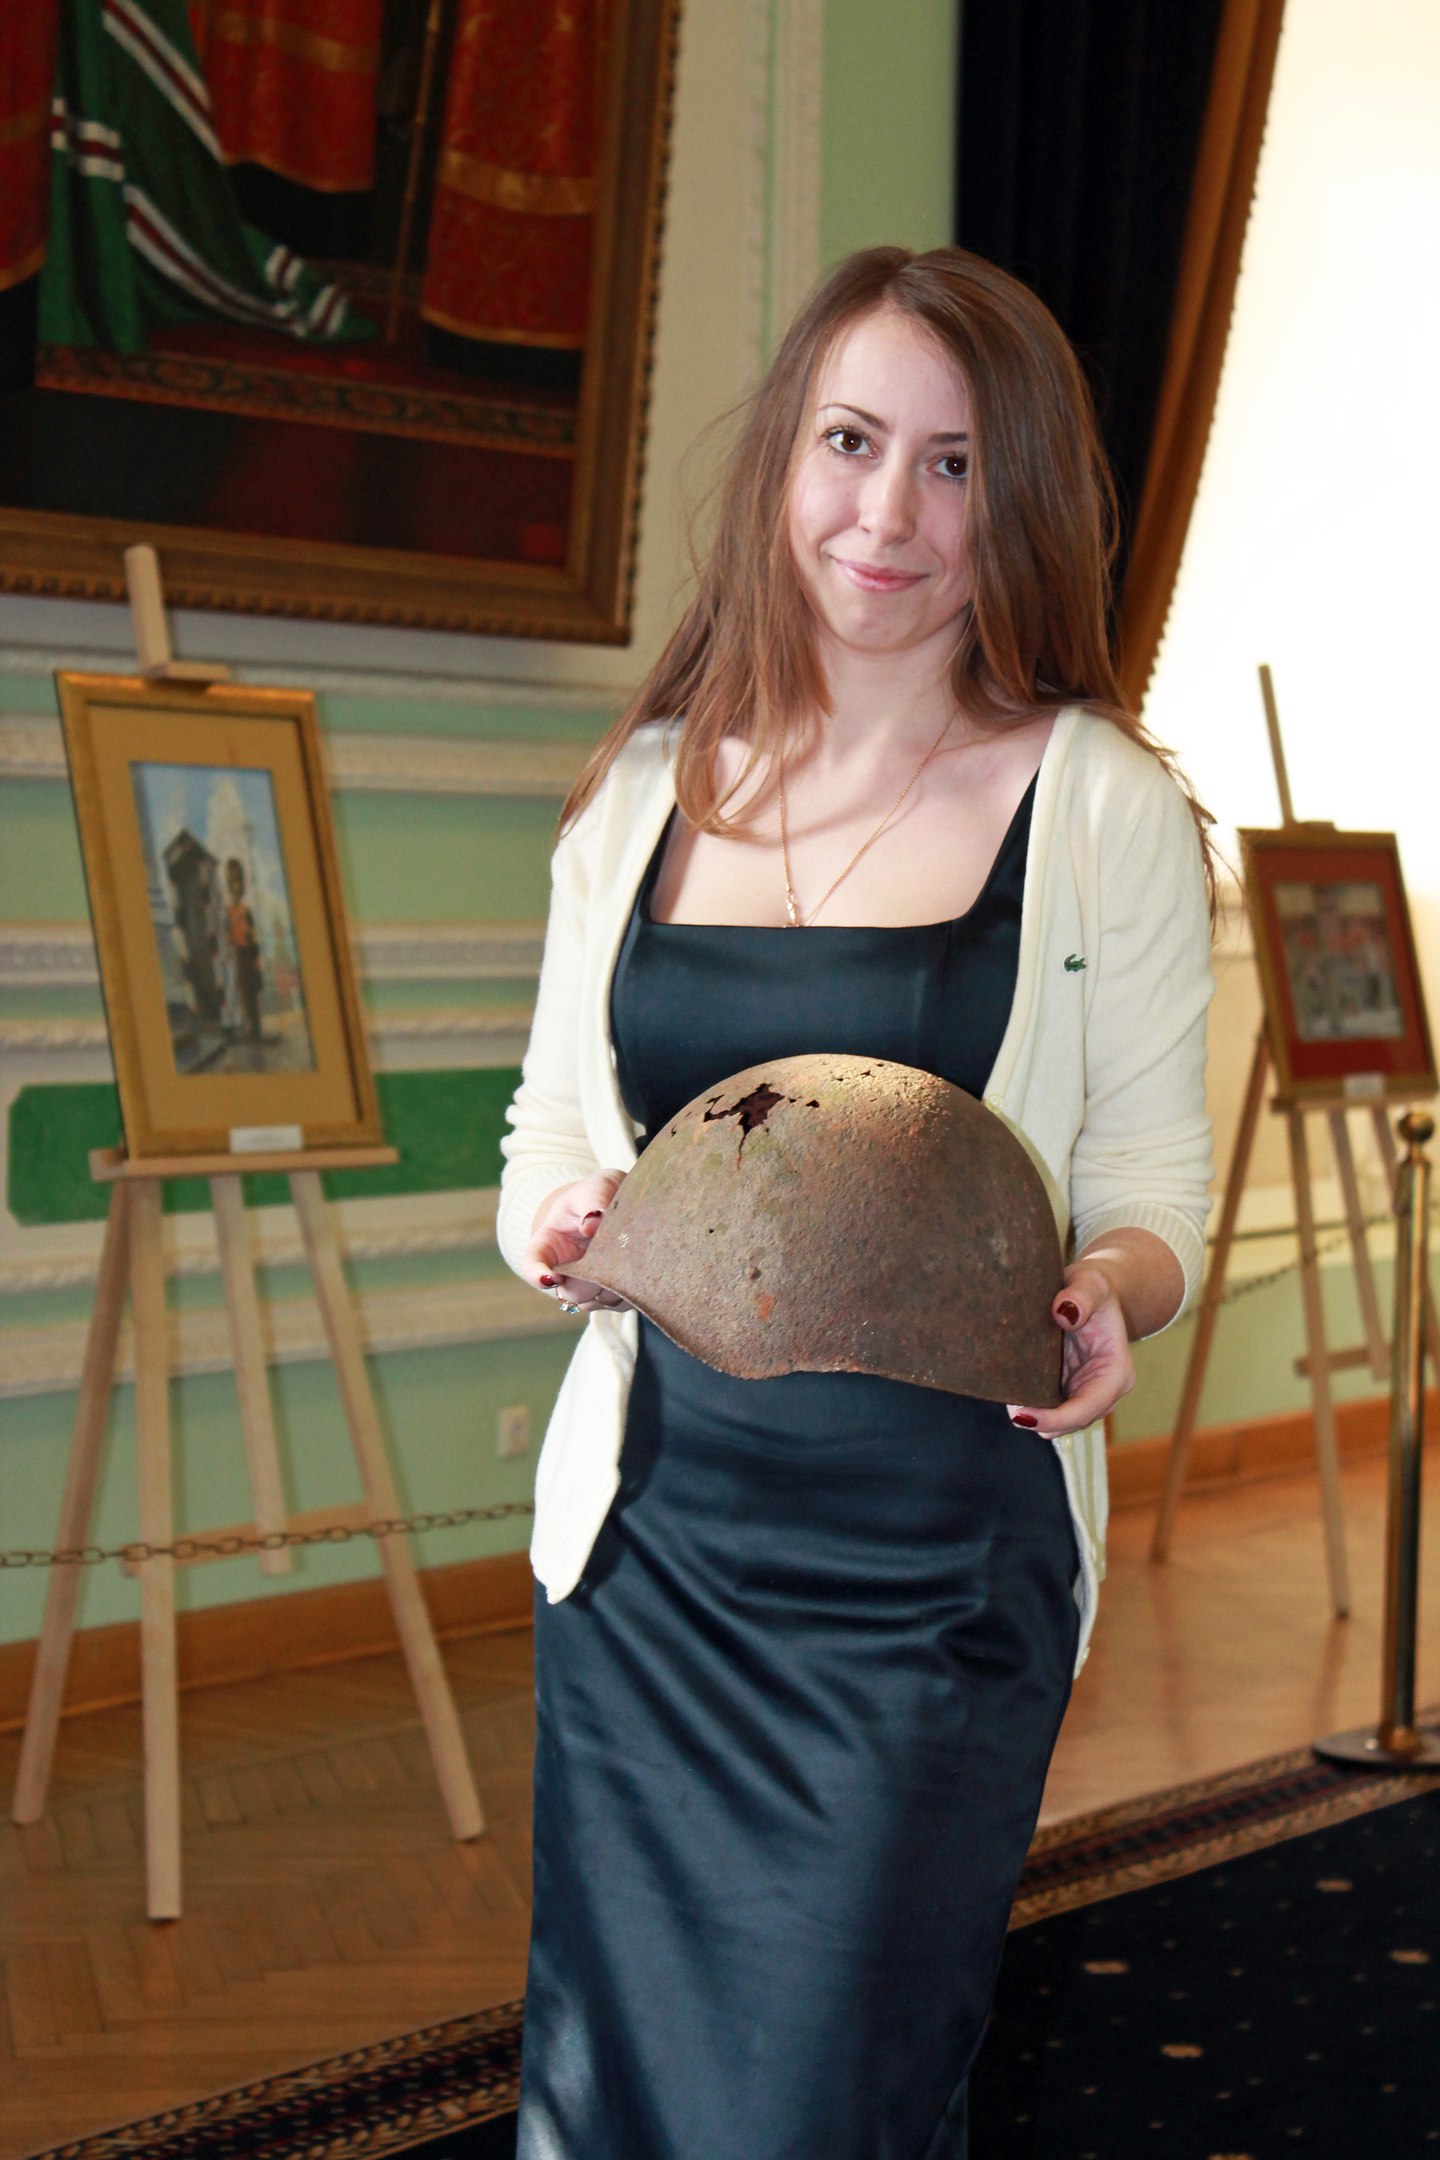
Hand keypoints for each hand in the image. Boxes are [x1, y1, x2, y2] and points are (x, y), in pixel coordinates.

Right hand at [521, 1169, 631, 1312]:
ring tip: (630, 1253)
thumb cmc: (599, 1194)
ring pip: (598, 1301)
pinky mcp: (614, 1296)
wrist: (620, 1206)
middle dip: (591, 1279)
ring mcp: (590, 1288)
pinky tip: (641, 1263)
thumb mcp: (596, 1187)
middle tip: (612, 1255)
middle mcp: (565, 1273)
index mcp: (548, 1245)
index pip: (531, 1266)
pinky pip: (622, 1302)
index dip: (537, 1275)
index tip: (554, 1277)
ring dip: (615, 1283)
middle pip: (571, 1292)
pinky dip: (633, 1288)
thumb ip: (593, 1200)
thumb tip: (592, 1224)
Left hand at [1006, 1261, 1134, 1437]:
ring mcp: (1086, 1393)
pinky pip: (1050, 1408)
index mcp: (1117, 1371)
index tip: (1024, 1416)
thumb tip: (1064, 1314)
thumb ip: (1081, 1295)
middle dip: (1043, 1421)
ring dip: (1036, 1417)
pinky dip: (1033, 1407)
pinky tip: (1012, 1395)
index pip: (1089, 1406)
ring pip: (1061, 1421)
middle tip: (1010, 1410)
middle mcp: (1105, 1389)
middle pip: (1074, 1421)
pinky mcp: (1068, 1390)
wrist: (1089, 1292)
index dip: (1058, 1417)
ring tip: (1008, 1401)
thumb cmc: (1092, 1287)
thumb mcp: (1090, 1282)